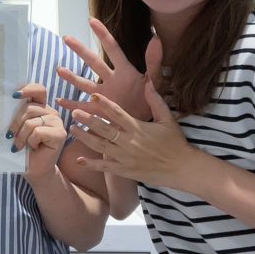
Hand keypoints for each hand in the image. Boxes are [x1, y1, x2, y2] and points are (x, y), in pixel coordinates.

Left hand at [9, 83, 67, 178]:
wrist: (33, 169)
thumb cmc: (23, 148)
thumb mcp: (17, 128)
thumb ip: (16, 114)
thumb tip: (2, 103)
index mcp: (40, 107)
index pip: (38, 90)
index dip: (27, 89)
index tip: (14, 95)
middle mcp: (50, 112)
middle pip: (29, 108)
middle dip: (15, 123)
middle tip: (10, 136)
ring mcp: (57, 122)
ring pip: (31, 121)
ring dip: (21, 136)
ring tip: (20, 145)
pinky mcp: (60, 134)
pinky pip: (38, 132)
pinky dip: (30, 141)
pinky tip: (33, 148)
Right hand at [57, 18, 162, 120]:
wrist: (148, 121)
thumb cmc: (151, 98)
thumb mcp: (155, 80)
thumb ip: (153, 61)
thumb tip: (156, 38)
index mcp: (125, 71)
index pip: (112, 48)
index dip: (102, 34)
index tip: (91, 20)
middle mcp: (111, 80)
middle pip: (93, 62)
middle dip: (80, 50)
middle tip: (66, 38)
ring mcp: (103, 95)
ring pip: (84, 84)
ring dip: (72, 77)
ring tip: (59, 70)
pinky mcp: (100, 110)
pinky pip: (84, 107)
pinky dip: (71, 105)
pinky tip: (59, 101)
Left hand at [69, 80, 198, 190]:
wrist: (182, 169)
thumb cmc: (175, 143)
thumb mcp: (168, 119)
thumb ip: (156, 101)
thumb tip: (148, 82)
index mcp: (138, 128)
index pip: (117, 113)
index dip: (104, 104)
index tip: (92, 96)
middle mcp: (129, 142)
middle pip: (104, 129)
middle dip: (87, 120)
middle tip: (74, 112)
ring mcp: (125, 157)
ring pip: (100, 146)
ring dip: (84, 138)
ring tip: (72, 129)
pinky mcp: (124, 170)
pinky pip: (105, 167)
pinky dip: (91, 164)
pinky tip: (79, 159)